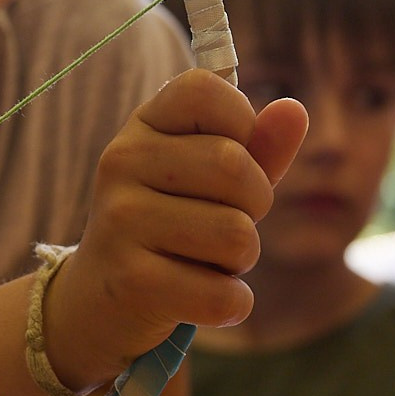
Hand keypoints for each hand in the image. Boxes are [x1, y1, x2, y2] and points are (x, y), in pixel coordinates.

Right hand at [46, 70, 306, 391]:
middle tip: (222, 225)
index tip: (228, 160)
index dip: (241, 125)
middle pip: (233, 166)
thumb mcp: (211, 180)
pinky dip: (230, 305)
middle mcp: (122, 162)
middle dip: (253, 205)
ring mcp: (120, 220)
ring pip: (236, 235)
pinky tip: (198, 298)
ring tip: (204, 261)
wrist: (99, 301)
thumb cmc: (171, 227)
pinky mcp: (132, 281)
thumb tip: (295, 110)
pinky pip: (224, 295)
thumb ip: (258, 146)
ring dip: (240, 260)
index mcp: (142, 125)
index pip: (205, 90)